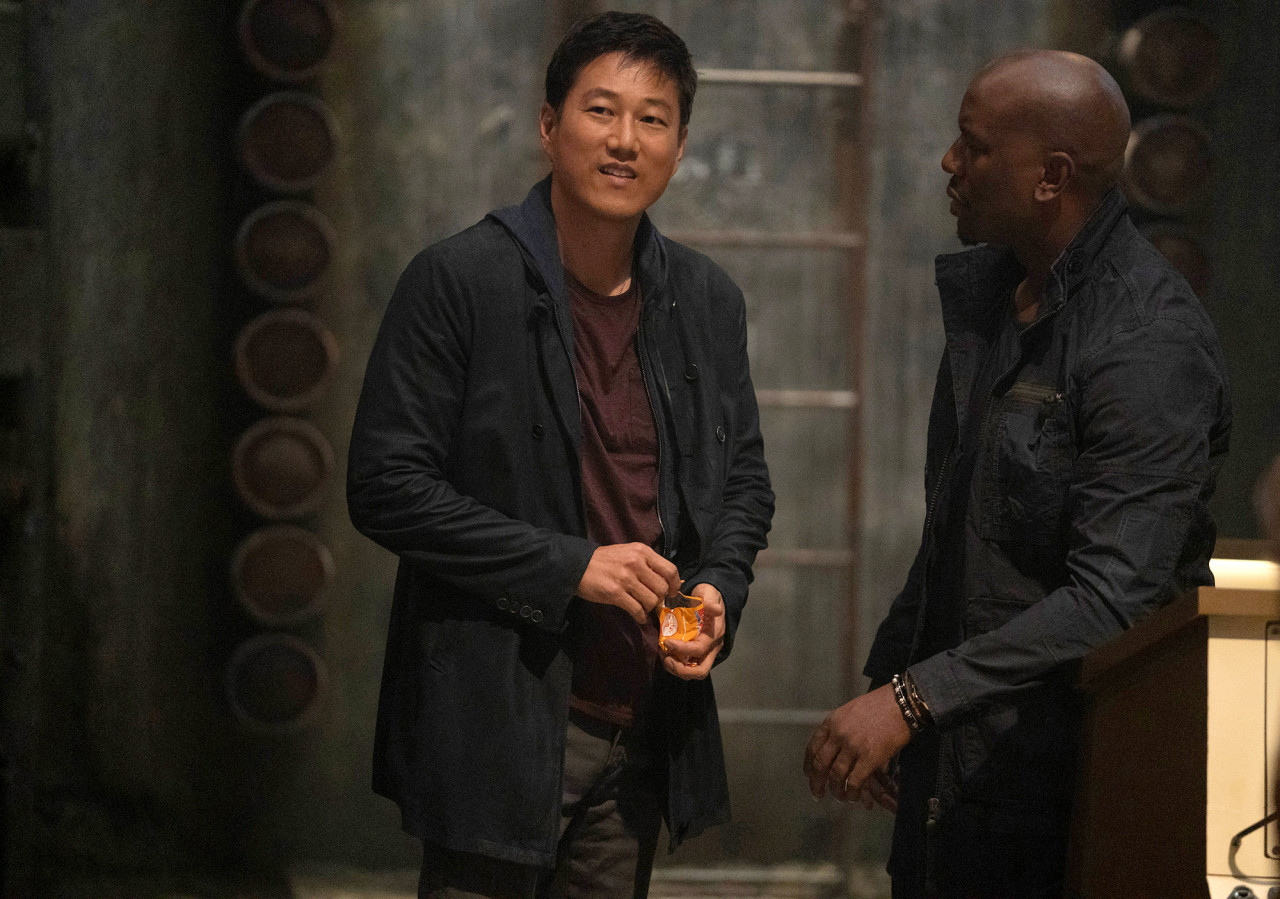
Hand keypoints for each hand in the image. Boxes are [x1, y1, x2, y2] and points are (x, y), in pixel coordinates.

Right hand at [576, 543, 680, 623]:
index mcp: (642, 551)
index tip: (672, 593)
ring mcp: (625, 578)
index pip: (670, 570)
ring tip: (642, 607)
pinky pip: (637, 610)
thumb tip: (667, 582)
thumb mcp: (629, 553)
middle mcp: (636, 563)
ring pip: (651, 600)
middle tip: (652, 602)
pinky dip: (640, 617)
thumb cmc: (605, 560)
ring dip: (649, 608)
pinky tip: (637, 616)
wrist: (577, 565)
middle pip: (662, 588)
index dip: (675, 585)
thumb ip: (647, 564)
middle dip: (660, 598)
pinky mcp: (615, 593)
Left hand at [660, 583, 724, 679]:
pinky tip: (666, 654)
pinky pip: (687, 667)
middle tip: (666, 659)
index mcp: (714, 635)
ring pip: (692, 672)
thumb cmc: (707, 595)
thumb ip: (710, 601)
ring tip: (664, 656)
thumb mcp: (708, 593)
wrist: (709, 597)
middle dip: (680, 669)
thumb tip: (716, 610)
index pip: (699, 649)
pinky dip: (675, 664)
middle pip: (700, 671)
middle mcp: (711, 648)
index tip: (666, 642)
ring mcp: (704, 653)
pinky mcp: (696, 654)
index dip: (682, 649)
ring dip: (676, 669)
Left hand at [803, 684, 912, 803]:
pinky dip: (852, 792)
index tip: (808, 775)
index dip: (809, 764)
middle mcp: (838, 734)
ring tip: (839, 797)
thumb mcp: (850, 711)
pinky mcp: (870, 757)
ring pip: (836, 775)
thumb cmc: (879, 704)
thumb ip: (839, 727)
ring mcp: (853, 746)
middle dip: (816, 782)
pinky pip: (855, 781)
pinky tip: (854, 797)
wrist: (901, 703)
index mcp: (832, 722)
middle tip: (817, 793)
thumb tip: (833, 746)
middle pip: (820, 764)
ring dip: (836, 790)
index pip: (812, 747)